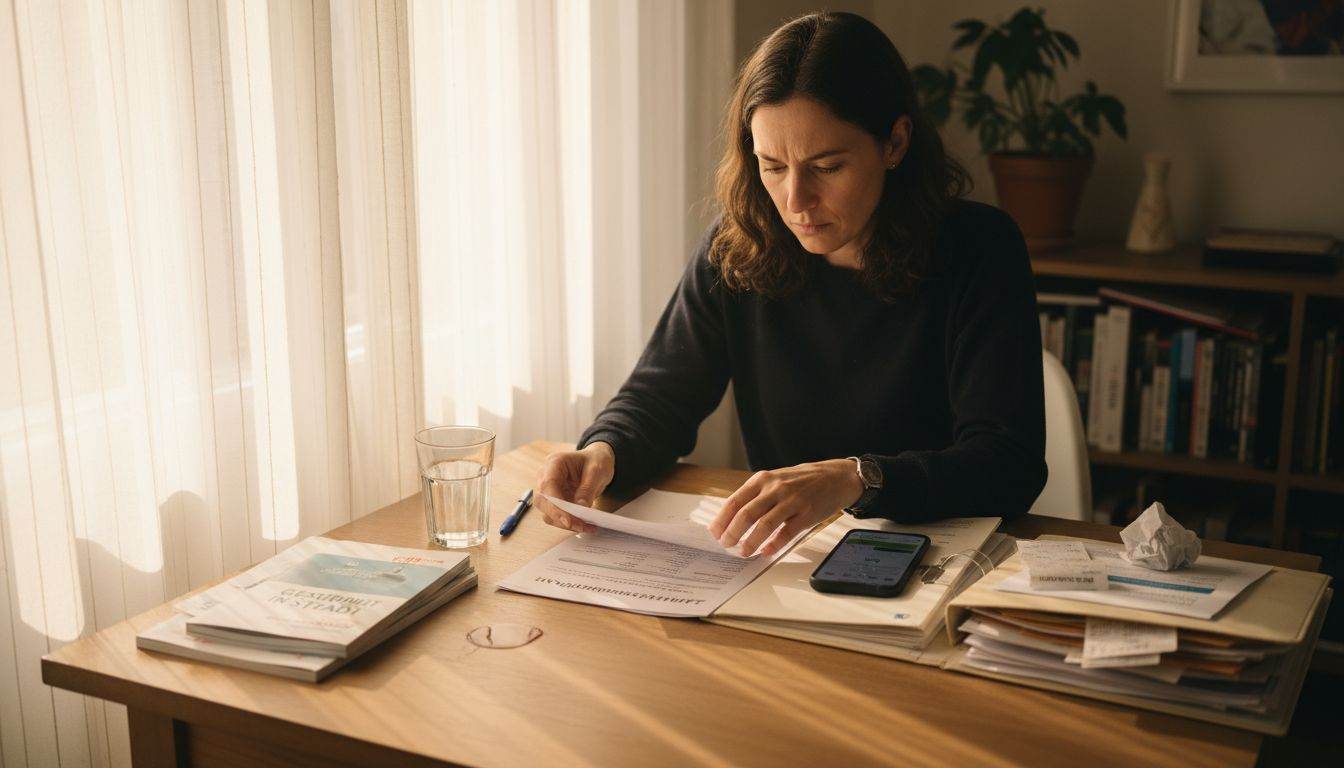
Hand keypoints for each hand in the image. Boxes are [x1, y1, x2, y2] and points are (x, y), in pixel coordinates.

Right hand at [534, 442, 615, 532]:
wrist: (597, 461)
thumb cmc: (595, 460)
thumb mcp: (597, 471)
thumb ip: (588, 489)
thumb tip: (580, 507)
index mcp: (554, 463)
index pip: (547, 485)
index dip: (555, 504)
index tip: (569, 519)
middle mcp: (546, 476)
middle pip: (542, 501)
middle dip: (560, 517)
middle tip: (580, 525)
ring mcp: (549, 490)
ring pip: (547, 512)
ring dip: (565, 523)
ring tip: (586, 526)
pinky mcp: (555, 501)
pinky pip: (556, 516)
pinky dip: (569, 523)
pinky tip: (584, 525)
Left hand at [708, 459, 862, 556]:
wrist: (836, 477)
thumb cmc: (802, 482)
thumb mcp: (775, 480)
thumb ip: (755, 496)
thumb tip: (732, 519)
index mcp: (762, 480)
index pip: (735, 501)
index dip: (722, 519)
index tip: (714, 533)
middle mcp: (775, 488)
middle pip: (746, 514)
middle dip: (732, 532)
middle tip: (726, 545)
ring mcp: (792, 500)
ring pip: (764, 524)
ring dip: (750, 541)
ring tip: (743, 552)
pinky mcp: (807, 513)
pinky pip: (787, 531)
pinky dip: (774, 544)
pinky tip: (766, 551)